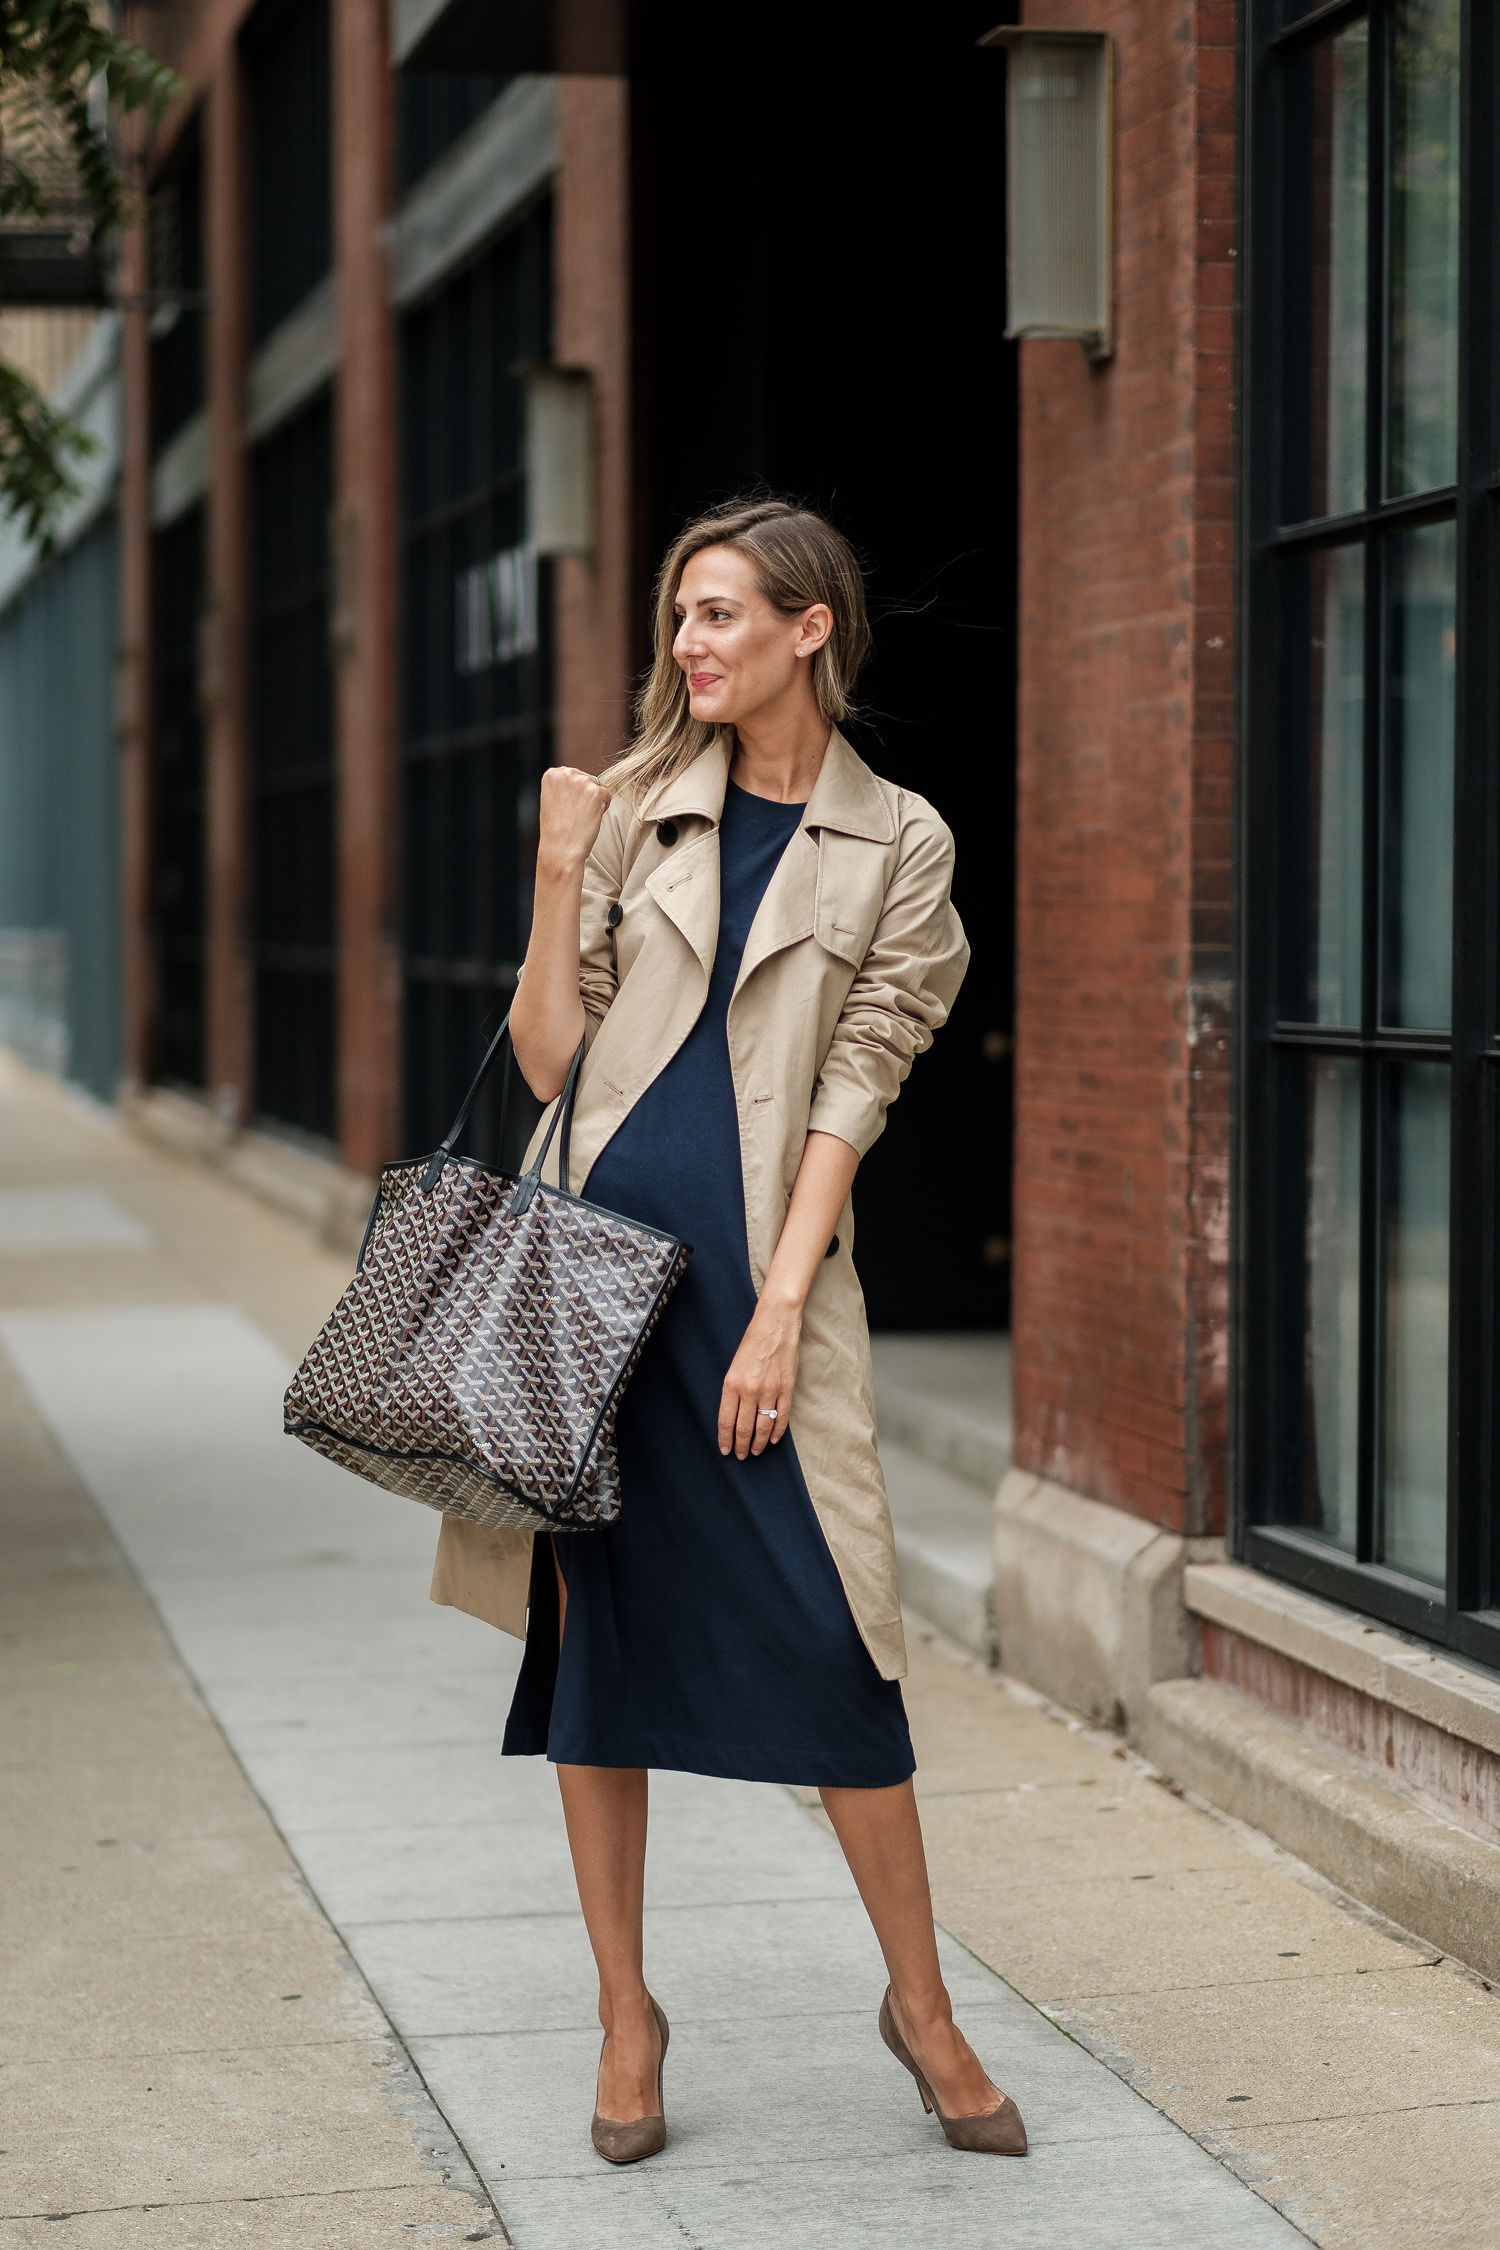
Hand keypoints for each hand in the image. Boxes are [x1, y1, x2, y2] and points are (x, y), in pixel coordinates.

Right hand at [537, 765, 609, 875]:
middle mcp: (565, 773)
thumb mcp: (553, 800)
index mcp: (552, 774)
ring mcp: (581, 781)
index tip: (566, 809)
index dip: (573, 794)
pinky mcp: (595, 792)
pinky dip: (602, 808)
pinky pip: (607, 795)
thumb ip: (564, 786)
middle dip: (585, 796)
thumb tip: (582, 783)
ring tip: (580, 817)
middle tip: (574, 815)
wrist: (560, 849)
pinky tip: (589, 819)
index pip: (573, 776)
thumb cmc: (556, 830)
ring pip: (597, 787)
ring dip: (594, 802)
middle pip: (587, 779)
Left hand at [718, 1297, 801, 1458]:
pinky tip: (773, 1439)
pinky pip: (781, 1417)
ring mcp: (770, 1390)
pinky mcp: (787, 1388)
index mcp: (732, 1383)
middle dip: (741, 1446)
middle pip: (744, 1428)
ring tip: (756, 1452)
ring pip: (763, 1426)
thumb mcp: (734, 1366)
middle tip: (741, 1455)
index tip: (725, 1450)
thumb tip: (733, 1415)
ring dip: (759, 1443)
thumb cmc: (752, 1342)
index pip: (726, 1420)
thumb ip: (733, 1390)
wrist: (775, 1324)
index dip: (725, 1439)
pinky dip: (777, 1431)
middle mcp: (749, 1390)